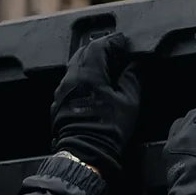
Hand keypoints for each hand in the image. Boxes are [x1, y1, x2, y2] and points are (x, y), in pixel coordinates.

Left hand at [50, 32, 139, 177]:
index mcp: (88, 73)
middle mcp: (71, 77)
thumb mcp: (129, 101)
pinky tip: (95, 84)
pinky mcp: (59, 102)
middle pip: (83, 52)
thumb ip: (132, 78)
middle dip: (100, 48)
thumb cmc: (108, 128)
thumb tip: (136, 64)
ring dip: (90, 62)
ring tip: (106, 66)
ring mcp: (62, 90)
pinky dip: (83, 76)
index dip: (113, 41)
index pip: (99, 46)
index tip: (124, 42)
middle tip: (116, 51)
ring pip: (75, 66)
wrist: (85, 153)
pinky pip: (71, 81)